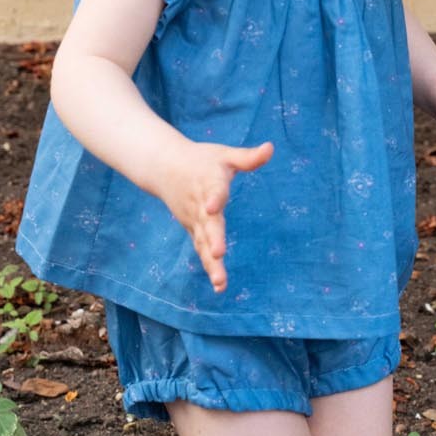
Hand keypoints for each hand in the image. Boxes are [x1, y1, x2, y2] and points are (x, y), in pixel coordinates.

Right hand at [156, 138, 273, 291]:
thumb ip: (247, 157)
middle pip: (207, 224)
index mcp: (209, 183)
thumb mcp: (224, 154)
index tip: (213, 207)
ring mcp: (195, 221)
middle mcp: (200, 206)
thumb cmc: (201, 160)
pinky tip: (220, 287)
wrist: (164, 166)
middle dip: (212, 239)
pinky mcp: (194, 231)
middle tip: (218, 253)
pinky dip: (210, 267)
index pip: (212, 191)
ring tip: (220, 281)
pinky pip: (201, 251)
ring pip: (203, 243)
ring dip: (211, 262)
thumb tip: (271, 148)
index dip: (214, 198)